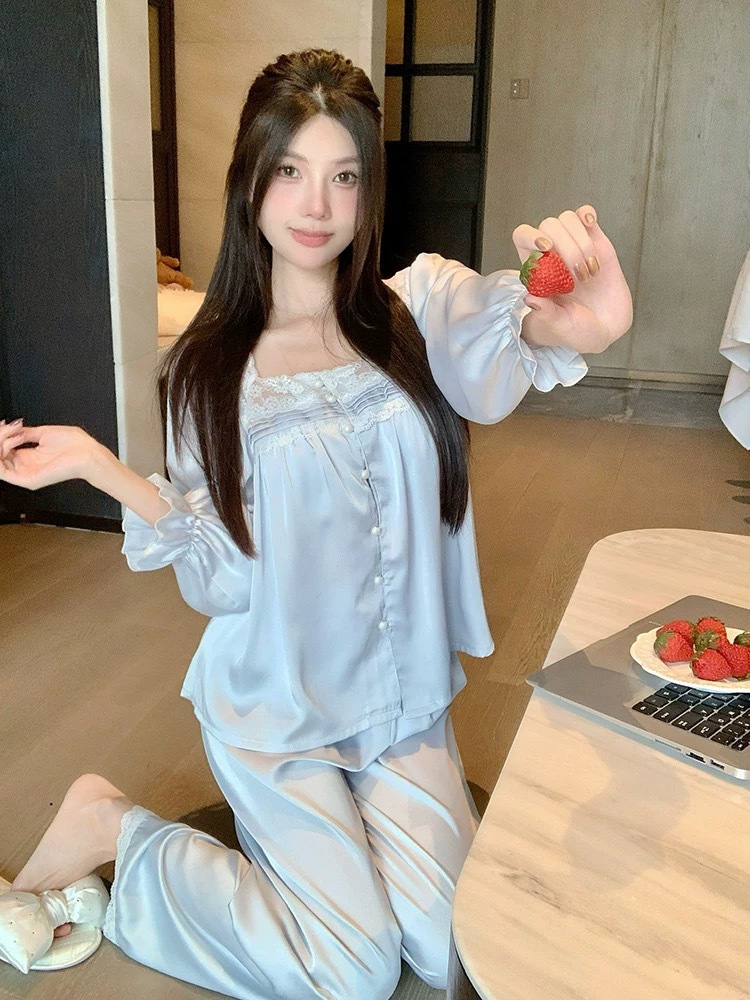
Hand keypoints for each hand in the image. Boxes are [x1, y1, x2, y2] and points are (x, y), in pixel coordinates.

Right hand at [0, 422, 104, 490]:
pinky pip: (1, 473)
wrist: (88, 454)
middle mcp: (26, 465)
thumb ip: (25, 433)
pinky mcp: (28, 480)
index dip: (2, 436)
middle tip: (9, 428)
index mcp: (30, 456)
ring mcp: (26, 474)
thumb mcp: (44, 433)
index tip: (6, 425)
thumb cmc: (76, 445)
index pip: (4, 448)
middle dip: (0, 437)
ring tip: (10, 435)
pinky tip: (4, 446)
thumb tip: (11, 427)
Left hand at [512, 205, 632, 352]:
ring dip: (582, 242)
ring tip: (592, 272)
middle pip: (548, 226)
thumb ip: (547, 314)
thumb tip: (529, 297)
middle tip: (580, 278)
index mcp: (536, 271)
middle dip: (566, 248)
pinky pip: (585, 216)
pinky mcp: (596, 241)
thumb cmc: (578, 329)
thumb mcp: (562, 326)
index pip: (523, 237)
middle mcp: (552, 254)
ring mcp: (574, 245)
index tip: (547, 248)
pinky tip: (591, 226)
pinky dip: (587, 215)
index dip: (531, 236)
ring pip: (567, 219)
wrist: (607, 328)